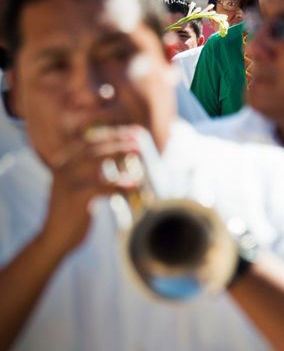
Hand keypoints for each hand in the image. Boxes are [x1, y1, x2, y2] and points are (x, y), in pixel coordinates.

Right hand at [40, 126, 141, 257]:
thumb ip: (94, 171)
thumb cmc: (73, 212)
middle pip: (94, 147)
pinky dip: (121, 184)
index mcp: (63, 163)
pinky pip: (103, 186)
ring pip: (97, 160)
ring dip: (120, 153)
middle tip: (138, 139)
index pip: (88, 141)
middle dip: (118, 140)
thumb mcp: (78, 186)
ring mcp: (68, 182)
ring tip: (139, 152)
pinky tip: (135, 184)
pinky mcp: (76, 198)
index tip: (131, 132)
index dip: (110, 134)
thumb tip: (125, 158)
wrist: (55, 238)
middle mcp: (63, 169)